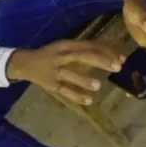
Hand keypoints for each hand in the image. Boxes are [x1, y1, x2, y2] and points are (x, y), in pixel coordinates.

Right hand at [6, 40, 124, 105]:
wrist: (24, 63)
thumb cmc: (49, 54)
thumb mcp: (63, 47)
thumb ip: (82, 50)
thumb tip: (108, 54)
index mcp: (65, 45)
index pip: (88, 45)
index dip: (105, 50)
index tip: (121, 57)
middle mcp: (60, 56)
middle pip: (82, 56)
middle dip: (101, 61)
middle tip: (118, 67)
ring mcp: (55, 71)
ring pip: (70, 74)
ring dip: (84, 80)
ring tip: (98, 85)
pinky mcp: (51, 85)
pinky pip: (64, 90)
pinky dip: (76, 96)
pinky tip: (89, 101)